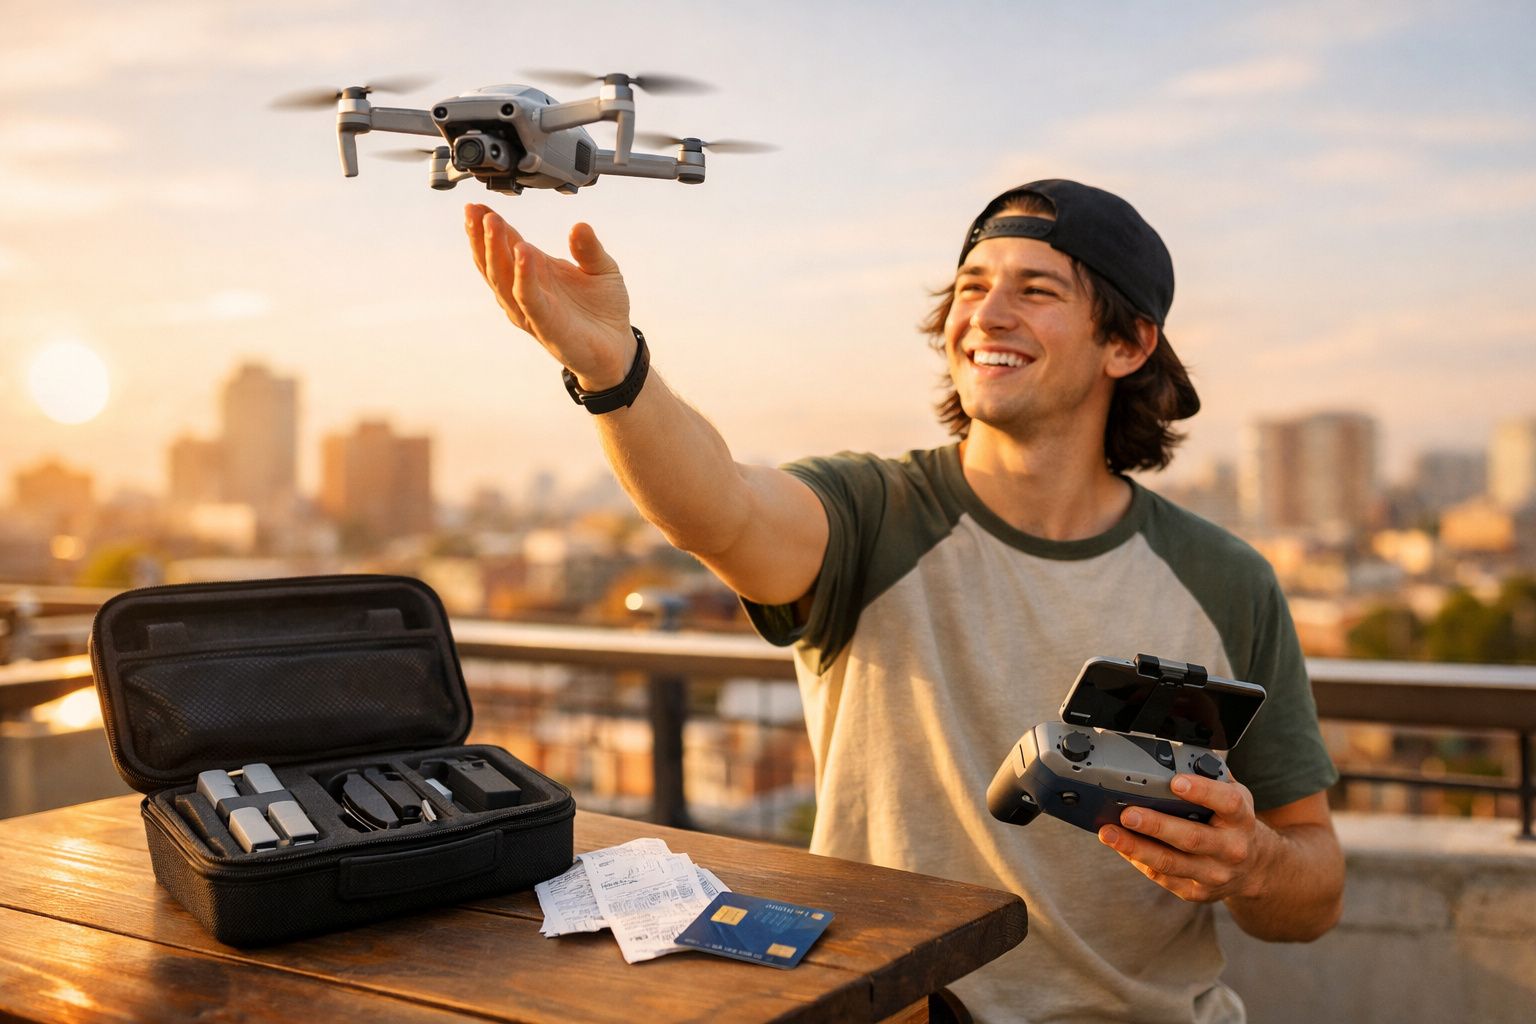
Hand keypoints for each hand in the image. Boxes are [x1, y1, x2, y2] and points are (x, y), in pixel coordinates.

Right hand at [464, 203, 635, 388]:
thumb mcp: (601, 268)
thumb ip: (588, 248)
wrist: (618, 346)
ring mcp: (532, 309)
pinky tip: (522, 253)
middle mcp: (527, 290)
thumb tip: (579, 225)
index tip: (476, 205)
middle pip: (494, 261)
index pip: (506, 245)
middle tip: (475, 210)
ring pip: (504, 279)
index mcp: (536, 271)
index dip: (489, 226)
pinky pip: (529, 300)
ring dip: (495, 250)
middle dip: (482, 235)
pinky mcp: (546, 326)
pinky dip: (523, 277)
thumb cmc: (604, 309)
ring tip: (492, 223)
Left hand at [1097, 772, 1272, 903]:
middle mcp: (1231, 849)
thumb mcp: (1235, 796)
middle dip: (1156, 825)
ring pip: (1171, 863)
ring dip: (1135, 848)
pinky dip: (1138, 860)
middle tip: (1127, 813)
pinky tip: (1121, 847)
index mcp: (1241, 818)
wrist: (1256, 869)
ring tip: (1109, 833)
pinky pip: (1163, 877)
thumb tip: (1178, 753)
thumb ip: (1211, 775)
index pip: (1227, 802)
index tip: (1176, 781)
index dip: (1203, 791)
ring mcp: (1214, 874)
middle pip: (1191, 838)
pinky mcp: (1196, 891)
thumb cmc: (1234, 823)